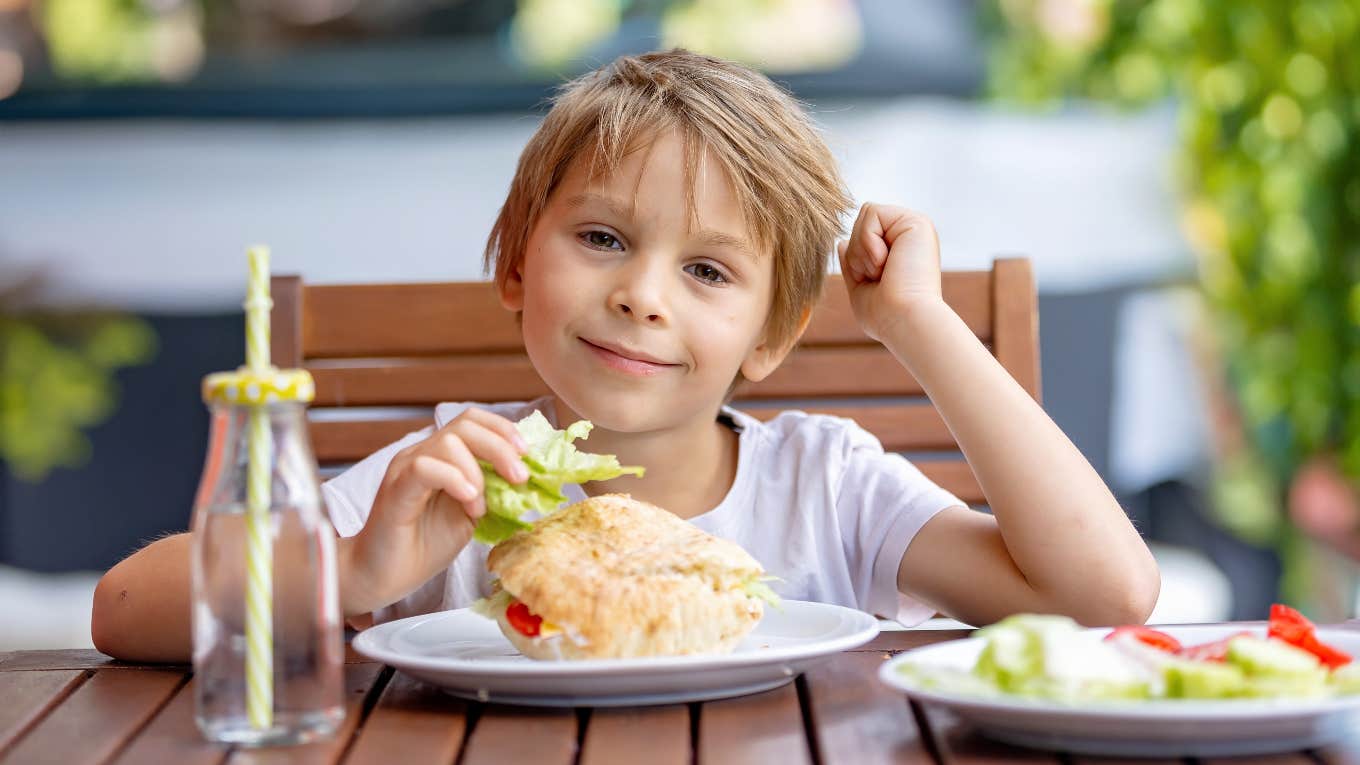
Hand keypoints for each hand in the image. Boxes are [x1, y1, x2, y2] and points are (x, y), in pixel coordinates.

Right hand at [344, 408, 527, 614]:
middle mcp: (421, 454)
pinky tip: (468, 502)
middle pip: (466, 424)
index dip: (503, 430)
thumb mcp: (470, 515)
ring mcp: (405, 468)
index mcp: (441, 457)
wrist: (382, 576)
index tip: (527, 453)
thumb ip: (492, 492)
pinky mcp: (395, 490)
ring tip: (479, 506)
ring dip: (476, 472)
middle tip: (520, 477)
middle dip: (501, 447)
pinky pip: (425, 468)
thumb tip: (525, 480)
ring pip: (448, 442)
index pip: (473, 420)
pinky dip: (454, 480)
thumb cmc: (423, 546)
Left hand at [837, 203, 944, 342]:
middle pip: (860, 222)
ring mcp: (915, 226)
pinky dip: (868, 243)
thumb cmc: (885, 316)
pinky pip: (871, 213)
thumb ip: (852, 264)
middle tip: (878, 277)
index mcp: (900, 250)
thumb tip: (841, 242)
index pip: (861, 234)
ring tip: (884, 272)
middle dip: (857, 254)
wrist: (904, 321)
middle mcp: (910, 235)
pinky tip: (886, 263)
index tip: (874, 283)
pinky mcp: (917, 221)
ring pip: (865, 215)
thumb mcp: (860, 288)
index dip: (855, 259)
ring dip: (863, 251)